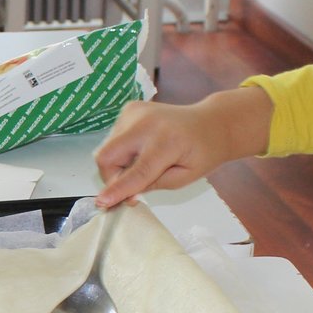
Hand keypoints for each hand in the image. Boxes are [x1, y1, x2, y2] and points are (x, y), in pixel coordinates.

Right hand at [93, 88, 272, 207]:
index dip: (118, 188)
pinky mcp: (129, 109)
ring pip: (107, 148)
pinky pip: (112, 139)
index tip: (102, 203)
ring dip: (119, 163)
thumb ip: (152, 185)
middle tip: (130, 186)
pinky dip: (122, 150)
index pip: (137, 171)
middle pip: (108, 155)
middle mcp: (146, 122)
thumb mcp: (184, 178)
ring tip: (144, 161)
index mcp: (167, 141)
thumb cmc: (203, 153)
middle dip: (111, 176)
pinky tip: (142, 148)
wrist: (211, 122)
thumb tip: (124, 195)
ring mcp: (135, 112)